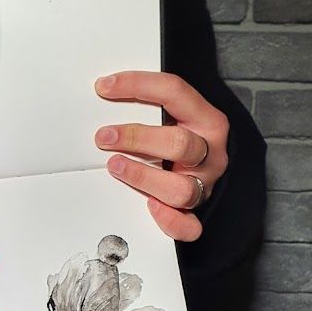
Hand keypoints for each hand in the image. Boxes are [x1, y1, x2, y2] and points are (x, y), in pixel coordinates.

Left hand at [94, 70, 229, 241]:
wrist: (206, 165)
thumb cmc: (181, 137)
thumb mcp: (173, 113)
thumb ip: (147, 106)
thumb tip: (102, 93)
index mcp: (206, 119)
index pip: (174, 92)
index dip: (137, 85)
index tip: (104, 87)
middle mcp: (209, 151)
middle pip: (180, 144)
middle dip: (137, 138)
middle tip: (104, 137)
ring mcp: (205, 182)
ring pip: (181, 188)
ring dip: (143, 177)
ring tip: (115, 166)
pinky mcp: (198, 209)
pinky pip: (189, 225)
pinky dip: (169, 221)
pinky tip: (149, 207)